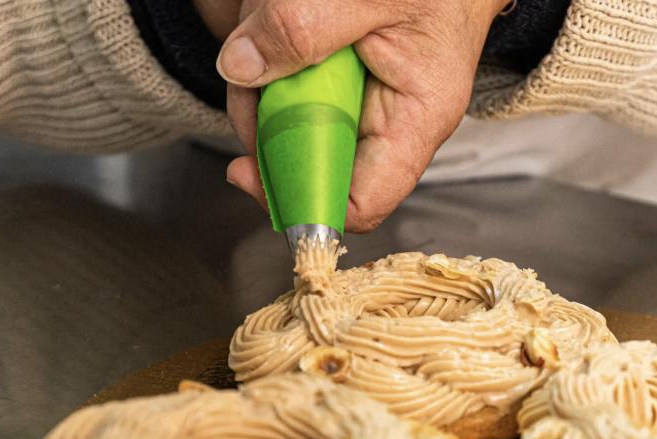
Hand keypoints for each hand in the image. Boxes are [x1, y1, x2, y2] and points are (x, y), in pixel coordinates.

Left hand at [213, 0, 505, 232]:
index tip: (246, 173)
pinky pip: (286, 86)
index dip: (301, 198)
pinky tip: (281, 15)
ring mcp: (358, 106)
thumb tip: (241, 67)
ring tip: (275, 14)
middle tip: (251, 60)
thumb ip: (305, 26)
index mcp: (415, 120)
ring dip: (261, 74)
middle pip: (308, 160)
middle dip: (264, 116)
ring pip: (285, 119)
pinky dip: (268, 52)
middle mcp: (387, 124)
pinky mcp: (336, 84)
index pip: (360, 202)